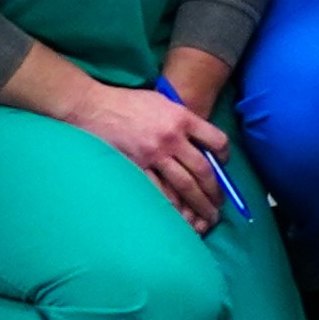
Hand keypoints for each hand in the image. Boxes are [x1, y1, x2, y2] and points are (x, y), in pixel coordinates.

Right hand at [51, 76, 239, 230]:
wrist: (94, 107)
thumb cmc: (129, 103)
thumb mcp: (163, 103)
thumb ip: (182, 120)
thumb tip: (200, 142)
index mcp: (182, 118)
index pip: (216, 141)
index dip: (224, 156)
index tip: (224, 166)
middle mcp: (171, 138)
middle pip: (203, 170)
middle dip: (214, 191)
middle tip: (219, 205)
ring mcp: (153, 155)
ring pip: (184, 185)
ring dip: (199, 203)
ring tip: (206, 216)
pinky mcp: (135, 167)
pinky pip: (158, 191)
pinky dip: (171, 205)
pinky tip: (178, 215)